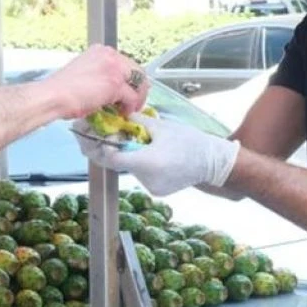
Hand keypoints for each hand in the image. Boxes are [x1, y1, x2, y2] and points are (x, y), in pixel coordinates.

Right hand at [45, 45, 149, 118]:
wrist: (53, 96)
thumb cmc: (61, 89)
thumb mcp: (83, 73)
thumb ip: (99, 76)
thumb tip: (109, 90)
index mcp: (100, 51)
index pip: (125, 62)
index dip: (129, 78)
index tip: (128, 89)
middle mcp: (109, 55)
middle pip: (136, 70)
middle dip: (138, 87)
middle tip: (135, 100)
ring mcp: (114, 69)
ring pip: (138, 82)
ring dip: (138, 97)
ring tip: (131, 108)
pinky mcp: (116, 84)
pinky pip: (132, 97)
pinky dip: (131, 106)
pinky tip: (124, 112)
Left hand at [75, 114, 239, 196]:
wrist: (213, 163)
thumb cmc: (190, 141)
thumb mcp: (161, 126)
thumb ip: (135, 122)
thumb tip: (116, 116)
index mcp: (147, 161)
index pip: (111, 157)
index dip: (99, 145)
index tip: (93, 133)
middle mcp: (147, 179)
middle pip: (117, 163)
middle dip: (108, 148)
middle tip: (99, 135)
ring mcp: (151, 187)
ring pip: (129, 168)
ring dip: (127, 155)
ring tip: (135, 141)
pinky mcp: (156, 191)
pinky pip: (140, 174)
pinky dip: (139, 163)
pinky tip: (150, 153)